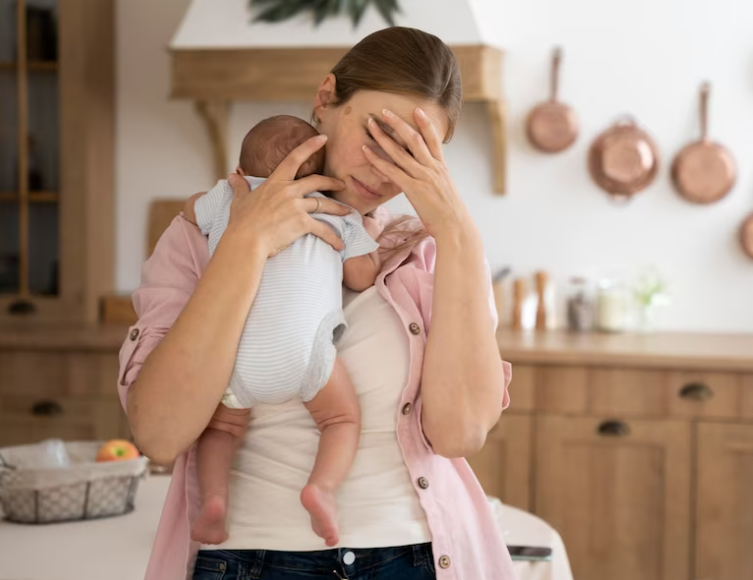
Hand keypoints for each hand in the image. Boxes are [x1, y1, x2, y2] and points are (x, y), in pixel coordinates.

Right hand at [225, 135, 348, 256]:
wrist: (245, 240)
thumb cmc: (241, 222)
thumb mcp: (240, 201)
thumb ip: (240, 187)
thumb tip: (231, 176)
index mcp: (275, 182)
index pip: (294, 158)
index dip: (310, 146)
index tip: (323, 138)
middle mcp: (289, 191)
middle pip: (317, 181)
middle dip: (332, 182)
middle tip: (342, 183)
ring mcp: (296, 206)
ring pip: (324, 204)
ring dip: (338, 209)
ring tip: (348, 212)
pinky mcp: (302, 223)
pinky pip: (323, 229)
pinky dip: (333, 237)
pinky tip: (340, 244)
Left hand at [361, 108, 472, 240]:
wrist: (455, 227)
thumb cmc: (449, 213)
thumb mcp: (445, 190)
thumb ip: (435, 178)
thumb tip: (427, 175)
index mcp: (441, 167)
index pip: (434, 139)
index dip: (425, 123)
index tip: (416, 109)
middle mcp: (432, 168)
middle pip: (414, 139)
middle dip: (398, 123)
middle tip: (384, 111)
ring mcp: (423, 177)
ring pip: (400, 151)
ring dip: (383, 136)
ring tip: (371, 124)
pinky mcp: (413, 189)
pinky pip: (392, 171)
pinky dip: (378, 159)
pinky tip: (367, 151)